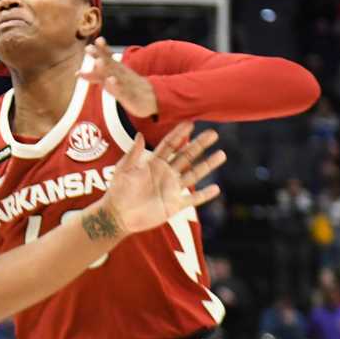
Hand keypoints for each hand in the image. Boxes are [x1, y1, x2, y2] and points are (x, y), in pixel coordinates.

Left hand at [78, 37, 156, 120]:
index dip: (102, 49)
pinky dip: (116, 85)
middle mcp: (121, 74)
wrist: (152, 99)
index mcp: (118, 70)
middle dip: (99, 55)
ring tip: (97, 61)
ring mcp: (126, 84)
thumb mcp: (112, 80)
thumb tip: (77, 73)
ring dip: (106, 68)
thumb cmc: (128, 87)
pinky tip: (112, 80)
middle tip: (88, 48)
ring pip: (115, 75)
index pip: (109, 58)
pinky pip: (122, 90)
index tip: (97, 40)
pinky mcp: (130, 96)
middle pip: (109, 64)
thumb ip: (96, 75)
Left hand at [95, 121, 223, 239]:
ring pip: (194, 174)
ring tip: (222, 154)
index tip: (191, 122)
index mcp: (154, 163)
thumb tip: (140, 135)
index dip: (180, 134)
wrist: (118, 215)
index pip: (170, 145)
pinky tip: (216, 188)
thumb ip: (133, 154)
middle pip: (186, 156)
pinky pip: (192, 199)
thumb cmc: (118, 191)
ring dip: (208, 165)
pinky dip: (204, 195)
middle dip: (200, 145)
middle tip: (213, 133)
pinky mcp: (174, 205)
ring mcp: (172, 189)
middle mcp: (166, 173)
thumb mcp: (124, 170)